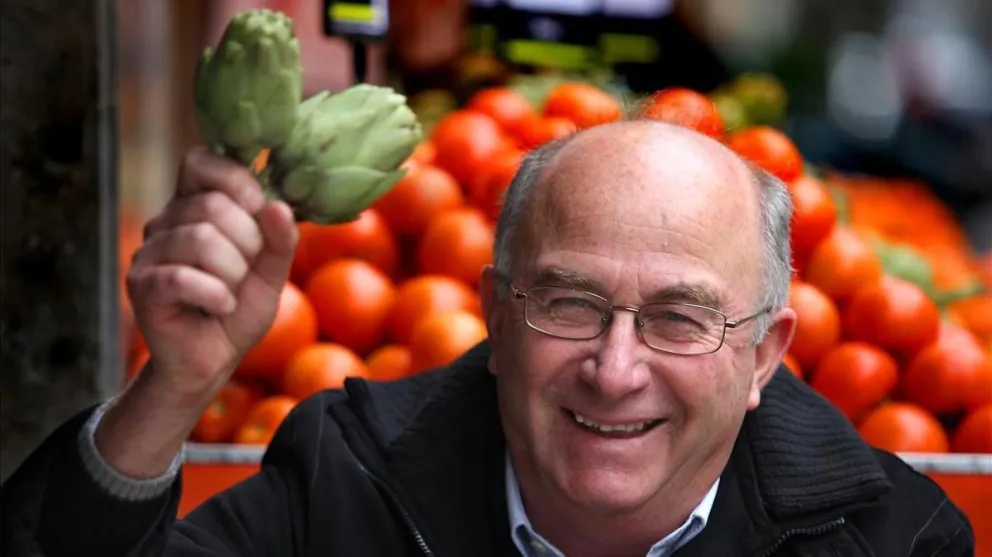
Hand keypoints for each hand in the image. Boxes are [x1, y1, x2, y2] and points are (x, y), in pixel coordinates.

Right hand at [129, 147, 297, 393]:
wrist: (212, 358)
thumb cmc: (239, 308)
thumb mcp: (272, 271)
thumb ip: (281, 238)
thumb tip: (277, 205)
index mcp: (195, 205)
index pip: (199, 161)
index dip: (233, 178)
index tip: (258, 205)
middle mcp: (167, 221)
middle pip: (212, 205)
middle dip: (248, 243)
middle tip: (245, 273)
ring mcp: (149, 251)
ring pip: (201, 239)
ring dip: (233, 274)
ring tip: (231, 295)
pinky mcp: (143, 284)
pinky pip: (182, 277)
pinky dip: (215, 295)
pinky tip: (221, 306)